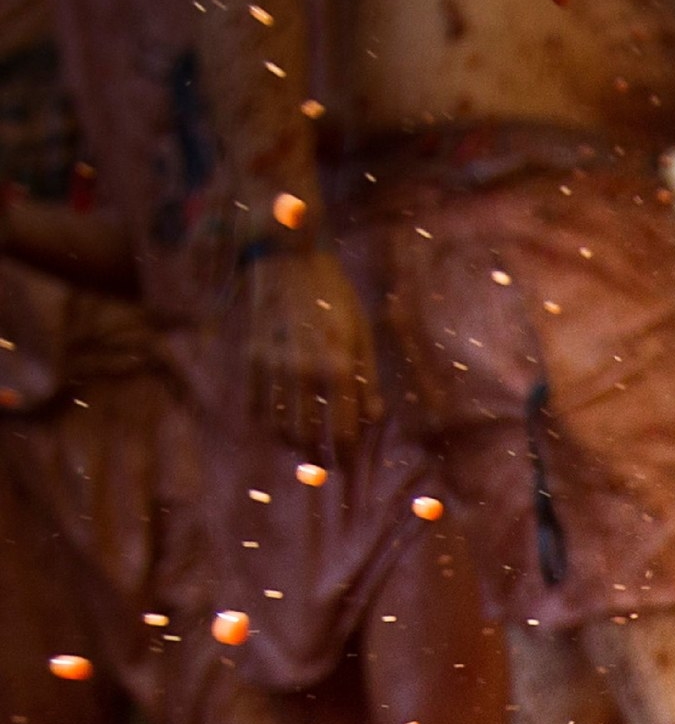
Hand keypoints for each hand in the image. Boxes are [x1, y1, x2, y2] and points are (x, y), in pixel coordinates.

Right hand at [242, 248, 377, 448]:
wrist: (287, 260)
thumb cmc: (334, 296)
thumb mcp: (362, 334)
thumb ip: (367, 379)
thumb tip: (373, 418)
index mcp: (339, 366)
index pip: (343, 430)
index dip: (345, 454)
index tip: (346, 463)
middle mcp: (305, 370)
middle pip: (307, 435)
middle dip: (316, 455)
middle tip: (322, 462)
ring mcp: (274, 364)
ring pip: (278, 424)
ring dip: (290, 442)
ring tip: (299, 446)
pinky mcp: (252, 355)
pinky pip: (255, 403)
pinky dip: (265, 419)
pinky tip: (275, 423)